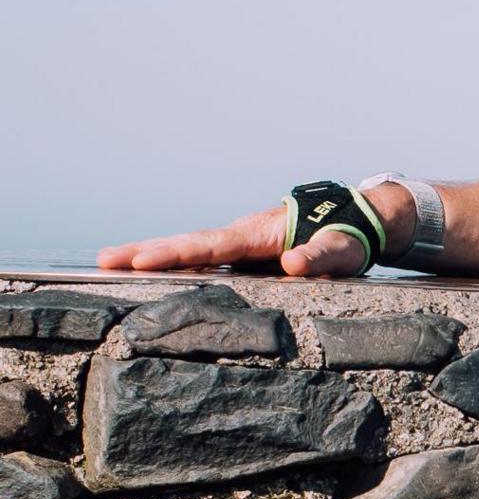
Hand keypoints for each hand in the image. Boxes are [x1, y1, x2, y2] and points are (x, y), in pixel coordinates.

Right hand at [97, 184, 416, 277]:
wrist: (356, 221)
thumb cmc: (349, 237)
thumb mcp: (341, 250)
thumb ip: (319, 257)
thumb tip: (293, 263)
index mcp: (259, 234)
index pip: (210, 246)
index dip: (176, 254)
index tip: (140, 260)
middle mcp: (243, 237)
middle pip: (188, 244)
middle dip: (146, 251)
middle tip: (102, 260)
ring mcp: (240, 246)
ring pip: (191, 251)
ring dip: (151, 256)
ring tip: (109, 265)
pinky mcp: (242, 257)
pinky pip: (202, 260)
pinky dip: (173, 265)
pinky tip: (146, 276)